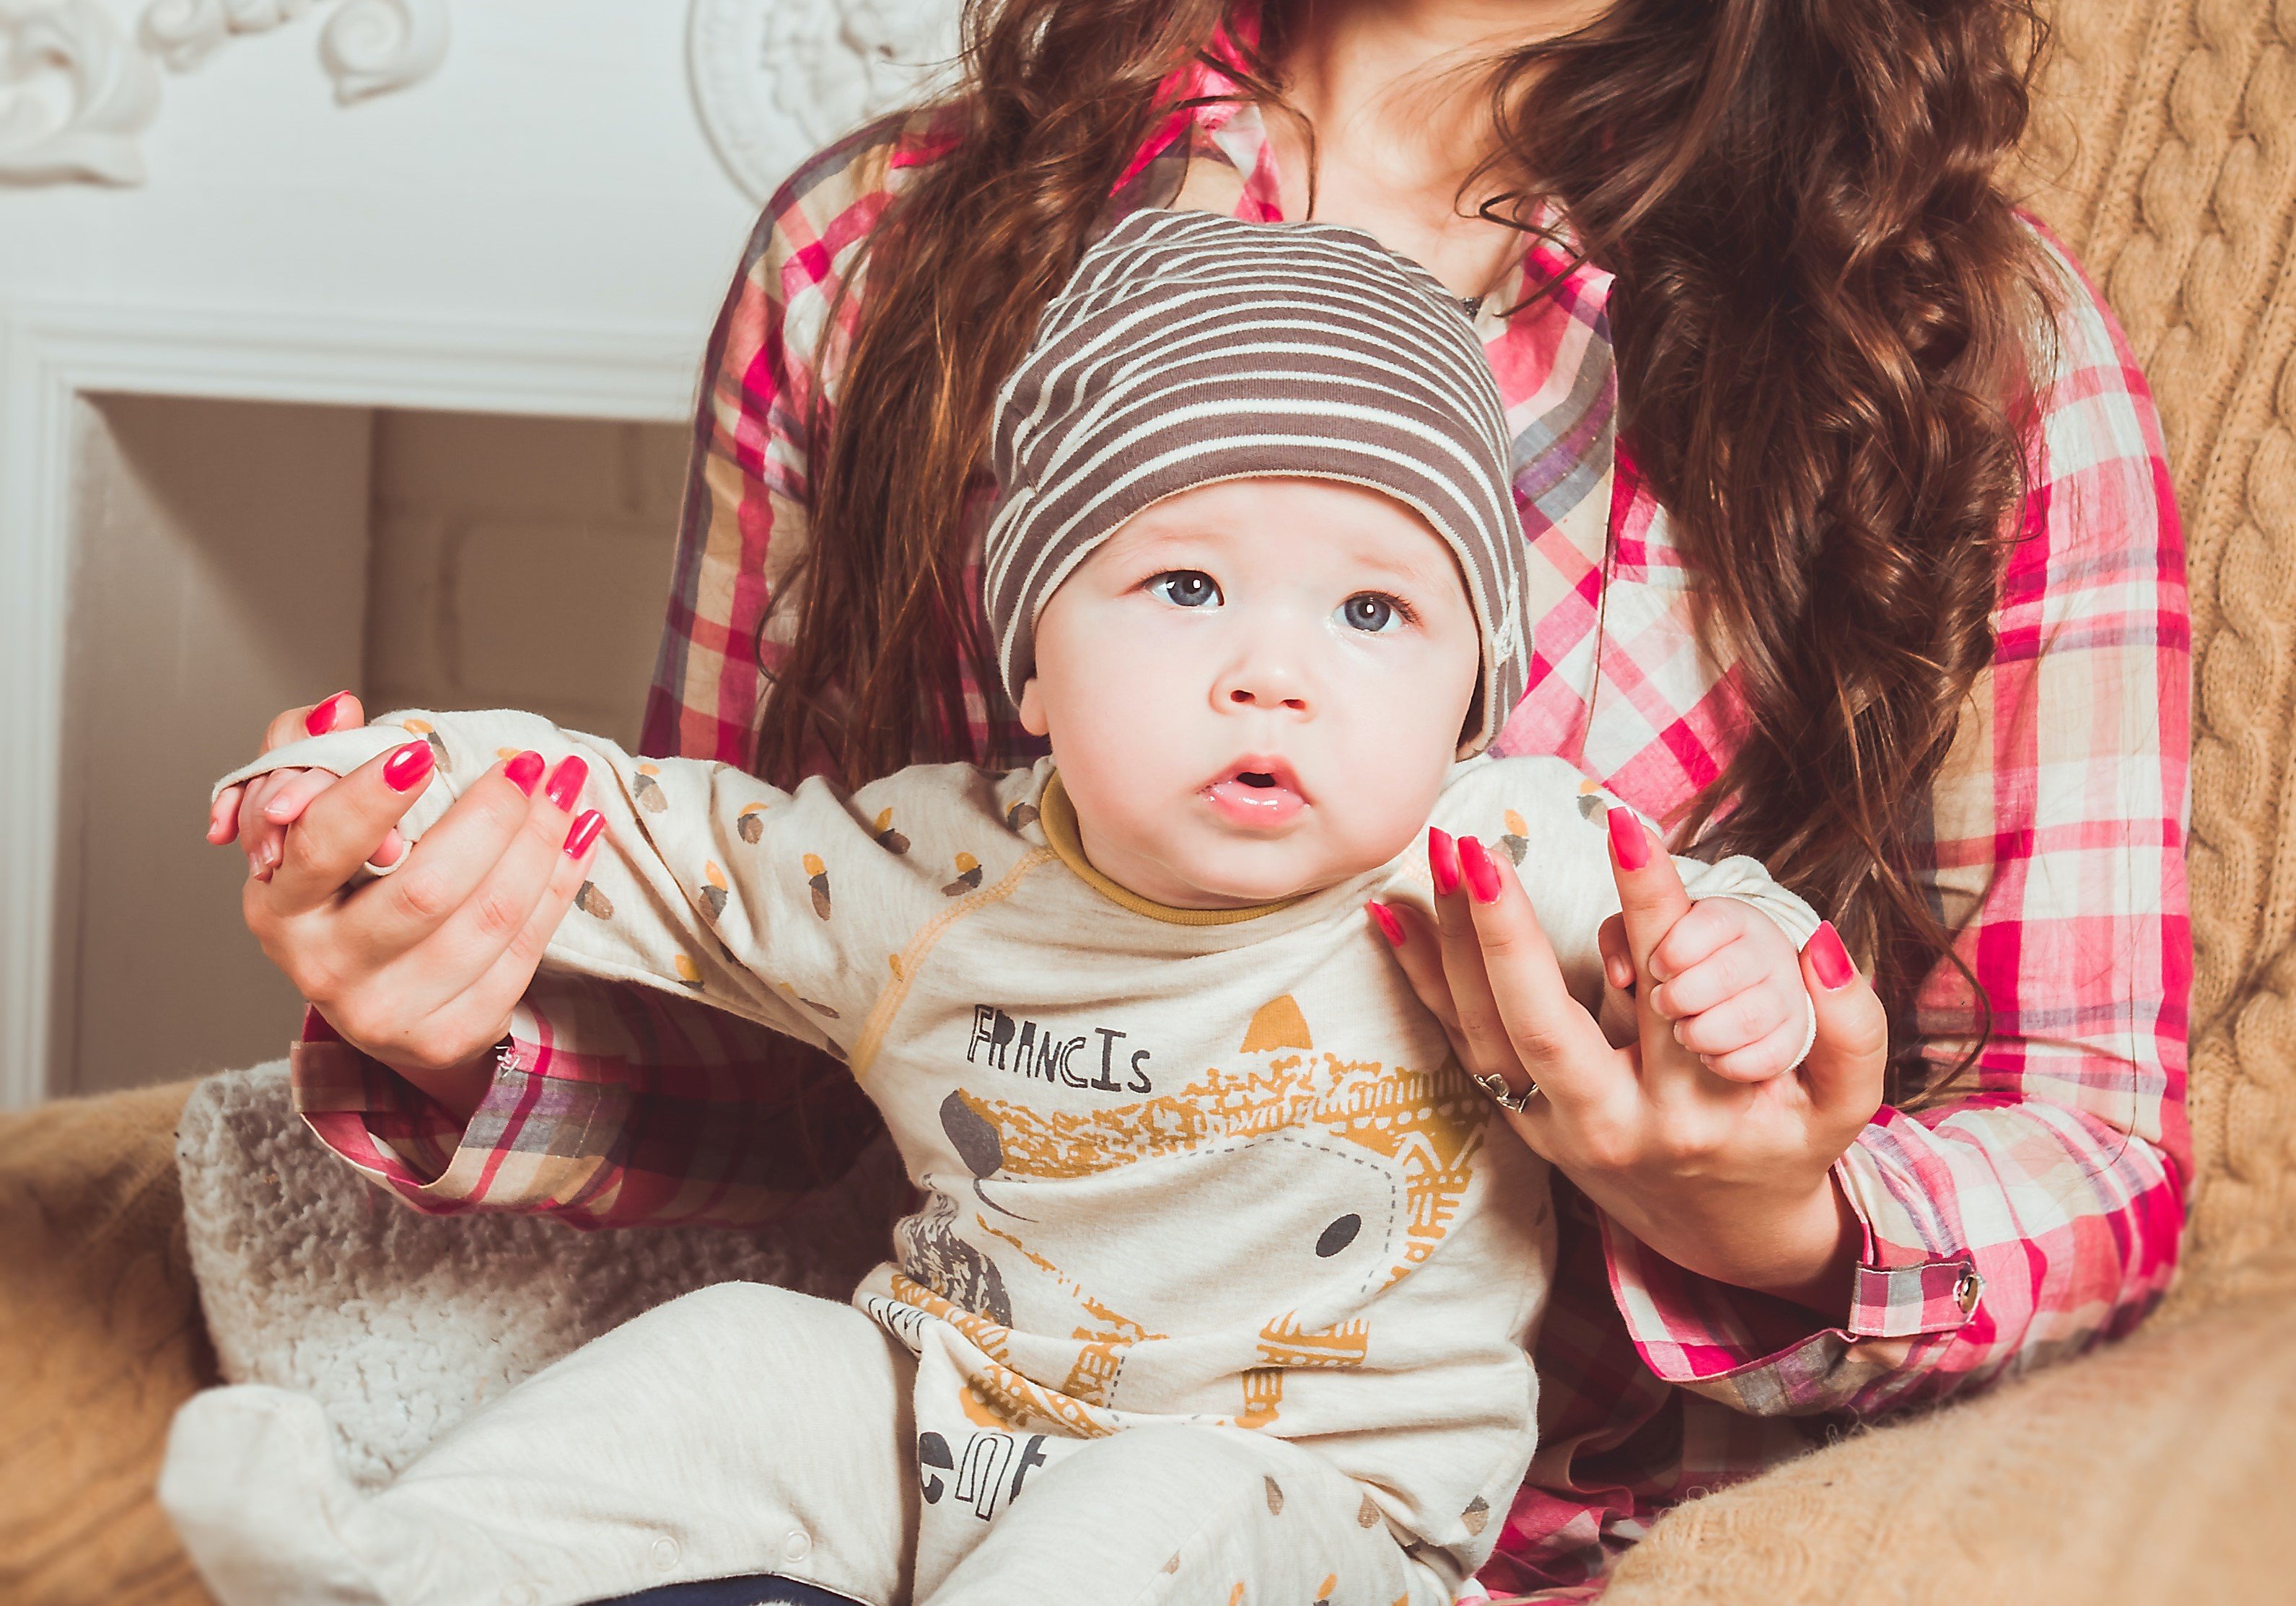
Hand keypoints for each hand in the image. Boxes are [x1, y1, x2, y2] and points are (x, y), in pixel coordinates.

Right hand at [214, 697, 605, 1123]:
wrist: (382, 997)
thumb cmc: (348, 892)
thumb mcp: (310, 825)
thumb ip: (311, 756)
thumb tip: (343, 710)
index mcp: (280, 907)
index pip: (322, 849)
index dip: (371, 800)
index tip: (421, 751)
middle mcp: (325, 969)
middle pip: (426, 888)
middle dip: (491, 816)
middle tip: (529, 764)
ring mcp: (389, 1012)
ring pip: (488, 919)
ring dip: (541, 844)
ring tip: (568, 789)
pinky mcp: (451, 1035)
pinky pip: (524, 952)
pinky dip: (561, 887)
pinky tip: (581, 838)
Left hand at [1371, 811, 1887, 1317]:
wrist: (1726, 1235)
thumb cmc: (1785, 1145)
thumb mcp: (1844, 1105)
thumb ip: (1853, 1028)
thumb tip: (1823, 945)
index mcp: (1698, 1108)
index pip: (1670, 986)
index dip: (1649, 901)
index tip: (1622, 820)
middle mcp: (1617, 1122)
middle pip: (1546, 1026)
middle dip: (1506, 936)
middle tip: (1480, 850)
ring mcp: (1555, 1129)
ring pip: (1487, 1034)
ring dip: (1454, 942)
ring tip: (1440, 850)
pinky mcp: (1519, 1123)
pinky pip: (1460, 1046)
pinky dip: (1423, 980)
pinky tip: (1390, 913)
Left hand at [1600, 893, 1811, 1080]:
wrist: (1726, 994)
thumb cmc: (1677, 961)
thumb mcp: (1647, 938)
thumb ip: (1621, 938)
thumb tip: (1621, 975)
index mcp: (1734, 918)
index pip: (1713, 922)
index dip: (1676, 949)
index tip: (1655, 968)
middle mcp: (1769, 952)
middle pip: (1729, 972)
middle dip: (1683, 995)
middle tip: (1660, 1006)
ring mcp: (1787, 995)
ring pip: (1750, 1017)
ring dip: (1704, 1031)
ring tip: (1682, 1033)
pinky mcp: (1795, 1037)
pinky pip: (1771, 1056)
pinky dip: (1731, 1063)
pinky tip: (1707, 1059)